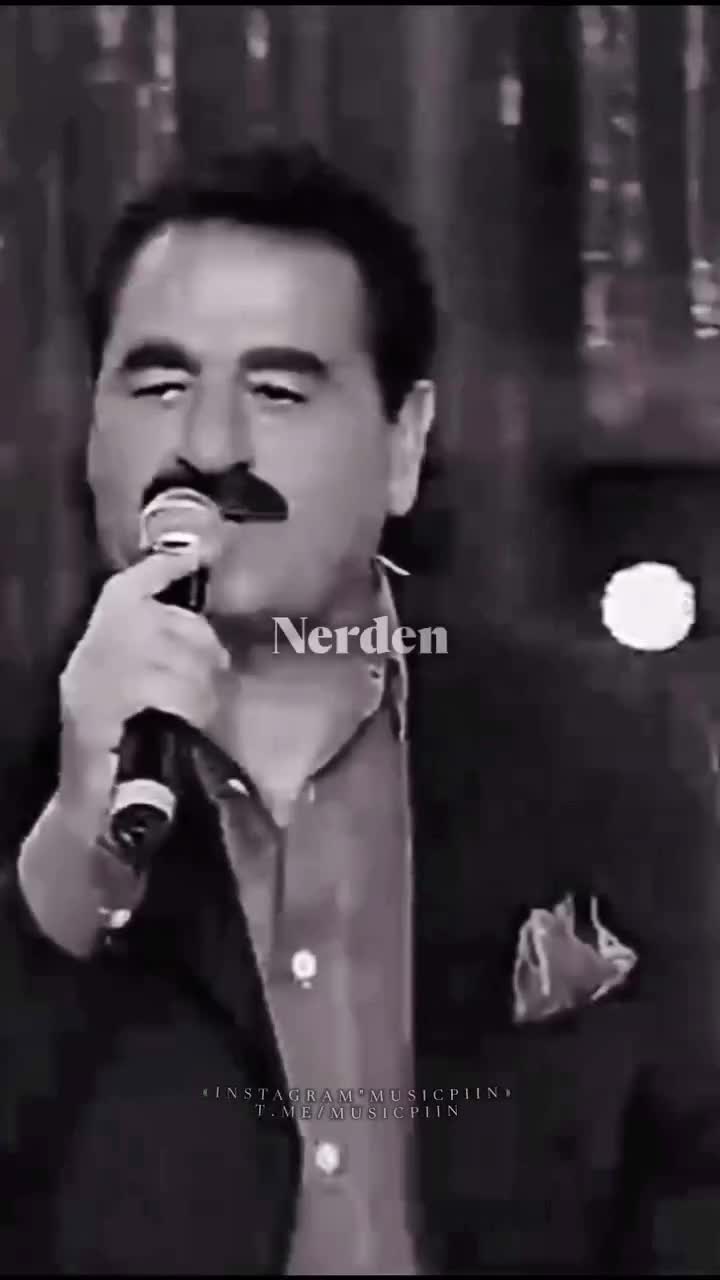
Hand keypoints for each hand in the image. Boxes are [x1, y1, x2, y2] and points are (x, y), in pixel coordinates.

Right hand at [57, 549, 229, 840]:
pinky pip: (152, 685)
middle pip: (152, 618)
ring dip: (197, 678)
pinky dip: (183, 697)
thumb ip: (175, 673)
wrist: (90, 823)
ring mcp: (86, 688)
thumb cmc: (130, 767)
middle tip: (218, 678)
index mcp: (97, 654)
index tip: (200, 554)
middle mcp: (86, 662)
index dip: (162, 570)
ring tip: (206, 710)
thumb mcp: (154, 710)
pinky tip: (193, 716)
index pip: (125, 592)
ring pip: (158, 650)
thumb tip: (219, 652)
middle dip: (198, 642)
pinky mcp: (91, 717)